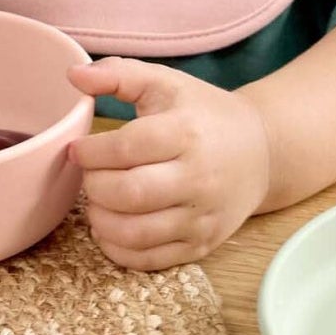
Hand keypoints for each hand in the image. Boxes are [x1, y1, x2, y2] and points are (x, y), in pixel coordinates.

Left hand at [65, 57, 271, 270]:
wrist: (262, 151)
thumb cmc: (204, 114)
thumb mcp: (166, 83)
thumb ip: (118, 74)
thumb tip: (73, 73)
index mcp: (187, 133)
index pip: (127, 147)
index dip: (90, 151)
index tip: (77, 149)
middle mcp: (199, 178)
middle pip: (128, 194)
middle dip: (94, 186)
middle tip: (90, 175)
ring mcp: (202, 216)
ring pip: (135, 233)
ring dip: (101, 220)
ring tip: (98, 201)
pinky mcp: (202, 245)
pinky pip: (150, 260)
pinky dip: (118, 249)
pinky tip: (111, 227)